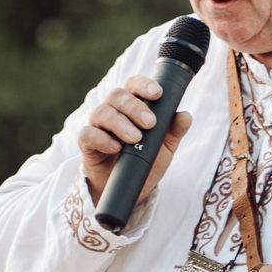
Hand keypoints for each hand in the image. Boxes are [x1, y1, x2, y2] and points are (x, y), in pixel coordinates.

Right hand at [78, 77, 191, 202]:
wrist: (131, 186)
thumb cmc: (146, 159)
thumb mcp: (165, 147)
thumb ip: (174, 130)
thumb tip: (185, 116)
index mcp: (132, 104)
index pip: (134, 85)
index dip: (144, 85)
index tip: (157, 93)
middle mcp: (113, 110)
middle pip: (117, 95)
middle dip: (134, 107)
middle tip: (150, 122)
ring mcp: (98, 125)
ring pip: (102, 112)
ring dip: (120, 123)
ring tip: (135, 138)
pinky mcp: (87, 143)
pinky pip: (88, 134)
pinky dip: (102, 139)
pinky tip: (115, 146)